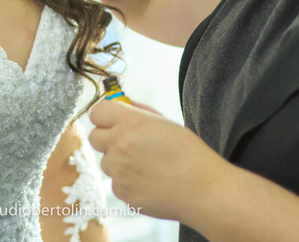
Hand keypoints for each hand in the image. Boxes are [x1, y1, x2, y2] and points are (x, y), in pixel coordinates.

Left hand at [87, 99, 223, 223]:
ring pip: (107, 162)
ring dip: (120, 162)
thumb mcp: (165, 122)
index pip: (97, 112)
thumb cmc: (189, 154)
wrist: (204, 189)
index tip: (113, 121)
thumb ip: (137, 112)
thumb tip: (119, 105)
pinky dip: (128, 181)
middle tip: (130, 143)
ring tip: (148, 165)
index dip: (105, 116)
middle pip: (95, 137)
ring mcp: (119, 172)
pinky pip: (116, 182)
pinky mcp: (122, 193)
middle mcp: (120, 146)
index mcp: (131, 123)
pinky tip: (150, 181)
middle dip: (108, 138)